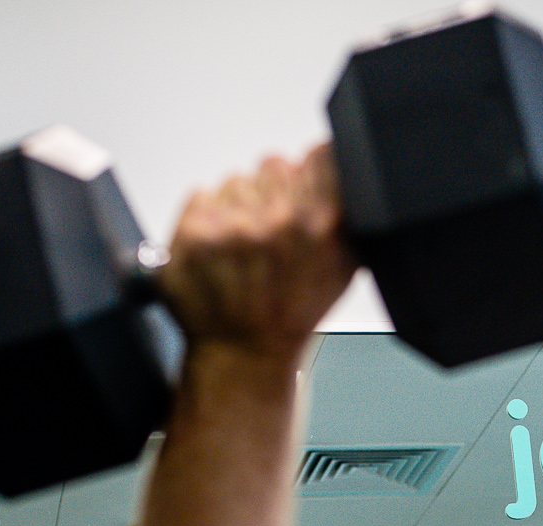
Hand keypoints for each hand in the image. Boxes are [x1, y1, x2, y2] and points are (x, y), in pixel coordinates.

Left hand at [163, 145, 356, 355]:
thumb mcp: (344, 268)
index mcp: (323, 223)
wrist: (245, 352)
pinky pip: (202, 195)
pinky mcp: (195, 230)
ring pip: (237, 180)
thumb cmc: (292, 312)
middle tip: (269, 236)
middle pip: (274, 165)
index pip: (319, 156)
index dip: (310, 175)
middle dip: (273, 194)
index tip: (304, 194)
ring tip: (243, 249)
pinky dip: (208, 219)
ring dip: (239, 207)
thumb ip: (348, 214)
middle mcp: (280, 219)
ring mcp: (235, 224)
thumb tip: (344, 162)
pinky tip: (220, 251)